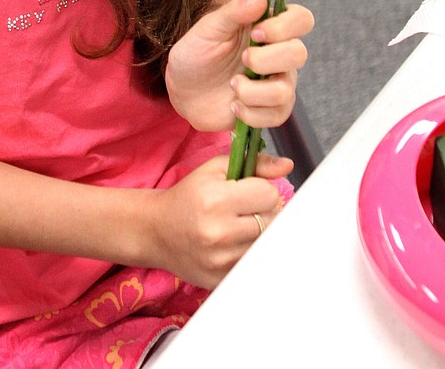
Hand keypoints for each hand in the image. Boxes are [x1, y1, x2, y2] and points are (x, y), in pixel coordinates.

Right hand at [151, 153, 291, 288]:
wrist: (156, 231)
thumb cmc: (187, 196)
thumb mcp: (214, 169)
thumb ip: (253, 164)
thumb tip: (287, 166)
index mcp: (216, 199)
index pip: (269, 195)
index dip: (262, 190)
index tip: (249, 192)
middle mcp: (219, 232)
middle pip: (272, 221)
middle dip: (263, 212)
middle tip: (245, 210)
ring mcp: (221, 261)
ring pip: (265, 244)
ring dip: (259, 234)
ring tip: (240, 227)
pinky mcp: (221, 281)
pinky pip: (253, 265)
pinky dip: (250, 254)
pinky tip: (235, 245)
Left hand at [165, 0, 313, 131]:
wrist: (183, 90)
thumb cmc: (197, 52)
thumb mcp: (208, 28)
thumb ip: (233, 12)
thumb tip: (260, 0)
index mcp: (268, 27)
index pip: (301, 19)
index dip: (285, 26)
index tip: (256, 33)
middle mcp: (279, 54)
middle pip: (299, 53)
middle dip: (267, 60)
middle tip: (243, 59)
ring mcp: (278, 82)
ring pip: (285, 90)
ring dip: (253, 91)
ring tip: (233, 85)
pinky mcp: (271, 110)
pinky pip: (277, 115)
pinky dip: (251, 113)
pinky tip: (234, 105)